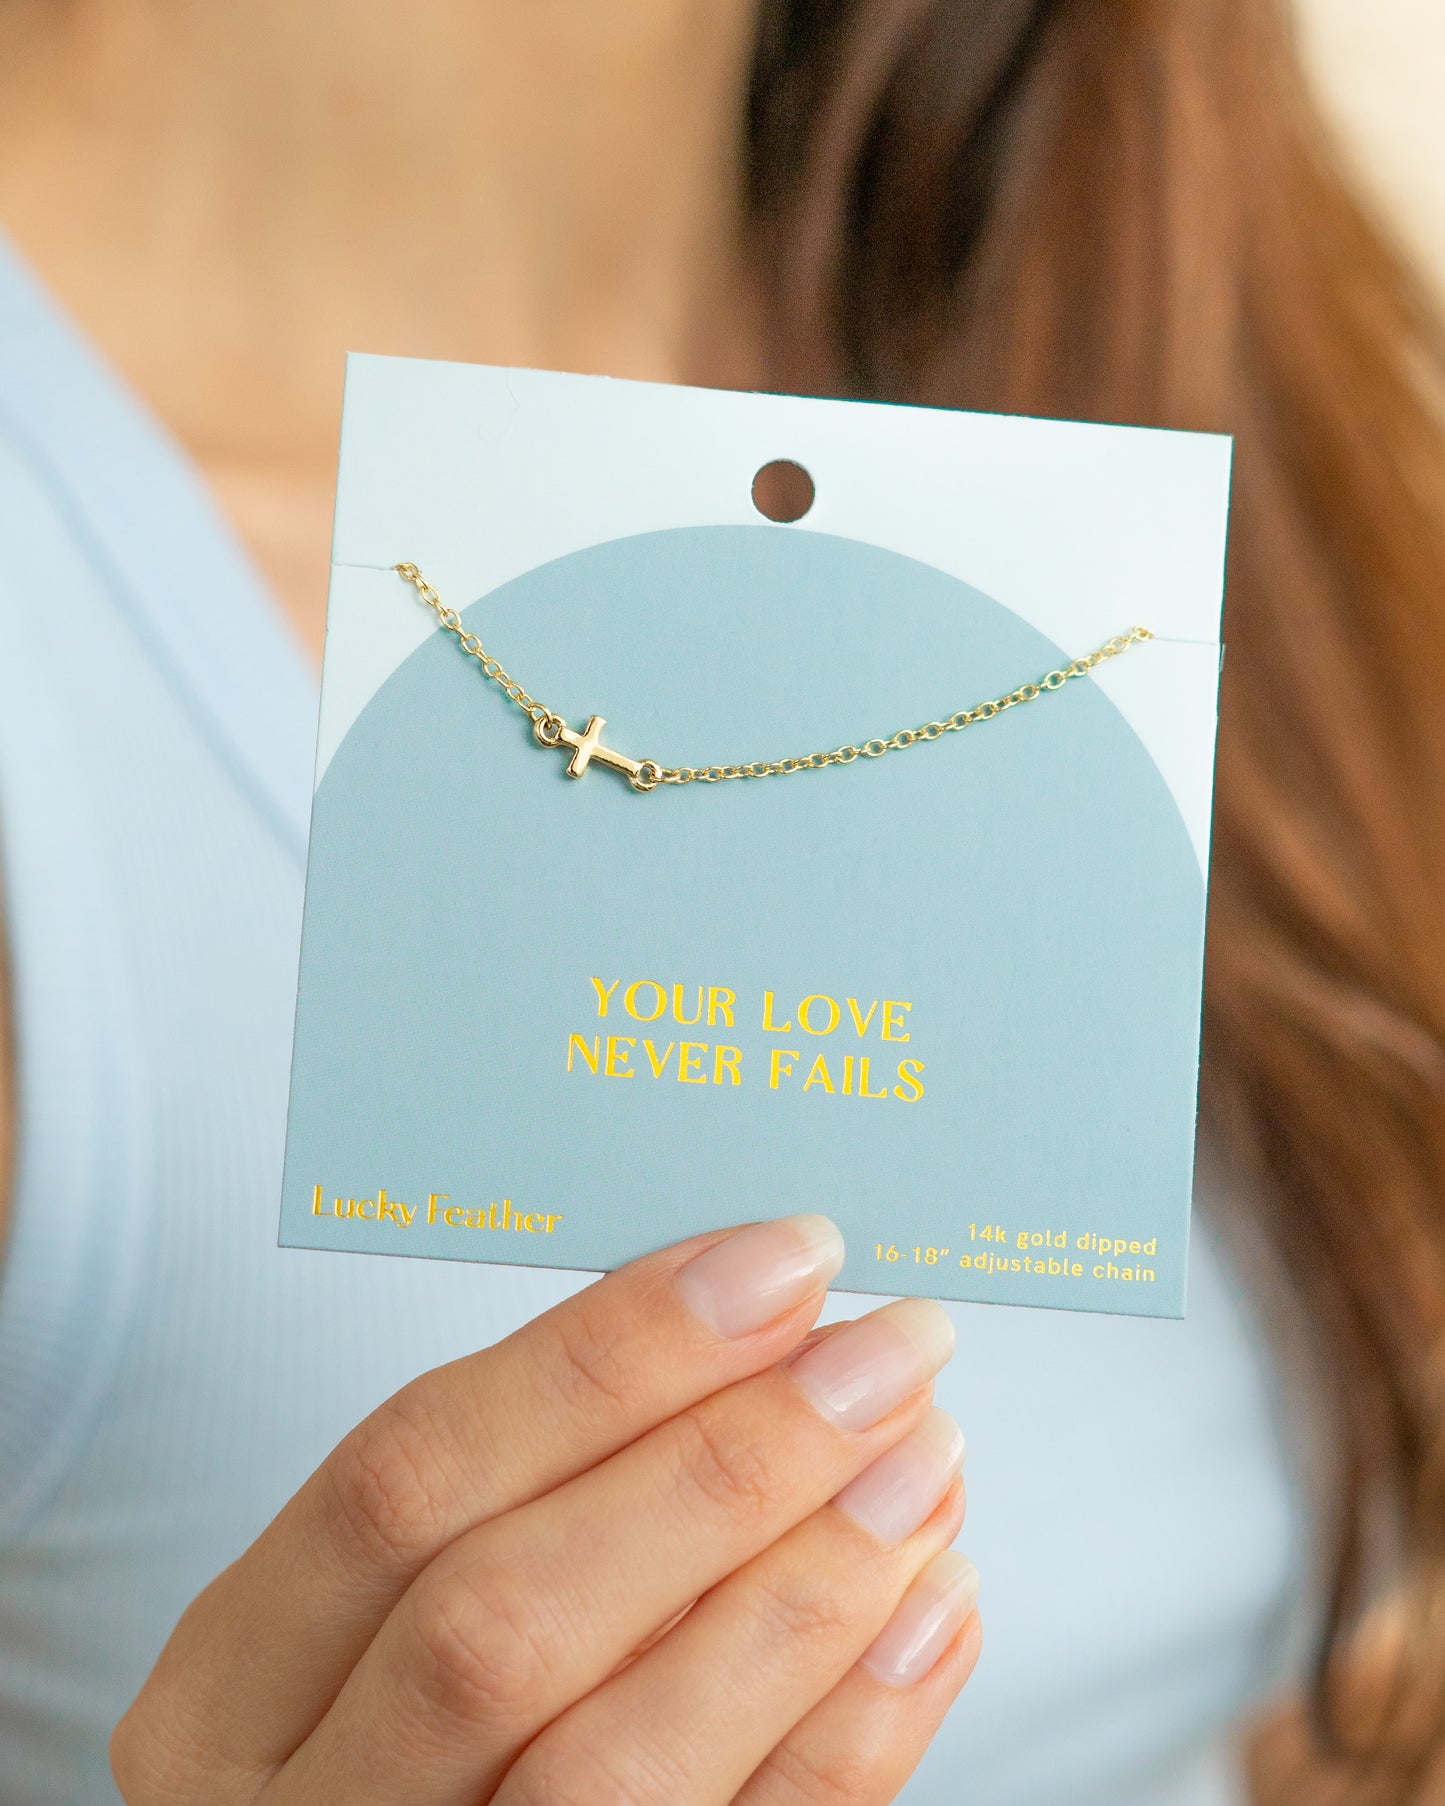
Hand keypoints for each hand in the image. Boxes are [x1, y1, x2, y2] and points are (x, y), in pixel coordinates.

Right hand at [112, 1215, 979, 1803]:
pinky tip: (929, 1599)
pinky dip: (850, 1727)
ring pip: (615, 1762)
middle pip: (501, 1618)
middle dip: (717, 1459)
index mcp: (233, 1689)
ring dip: (802, 1583)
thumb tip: (740, 1307)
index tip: (773, 1261)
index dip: (599, 1357)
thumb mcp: (390, 1602)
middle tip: (880, 1350)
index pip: (402, 1478)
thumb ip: (521, 1481)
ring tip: (922, 1454)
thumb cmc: (420, 1708)